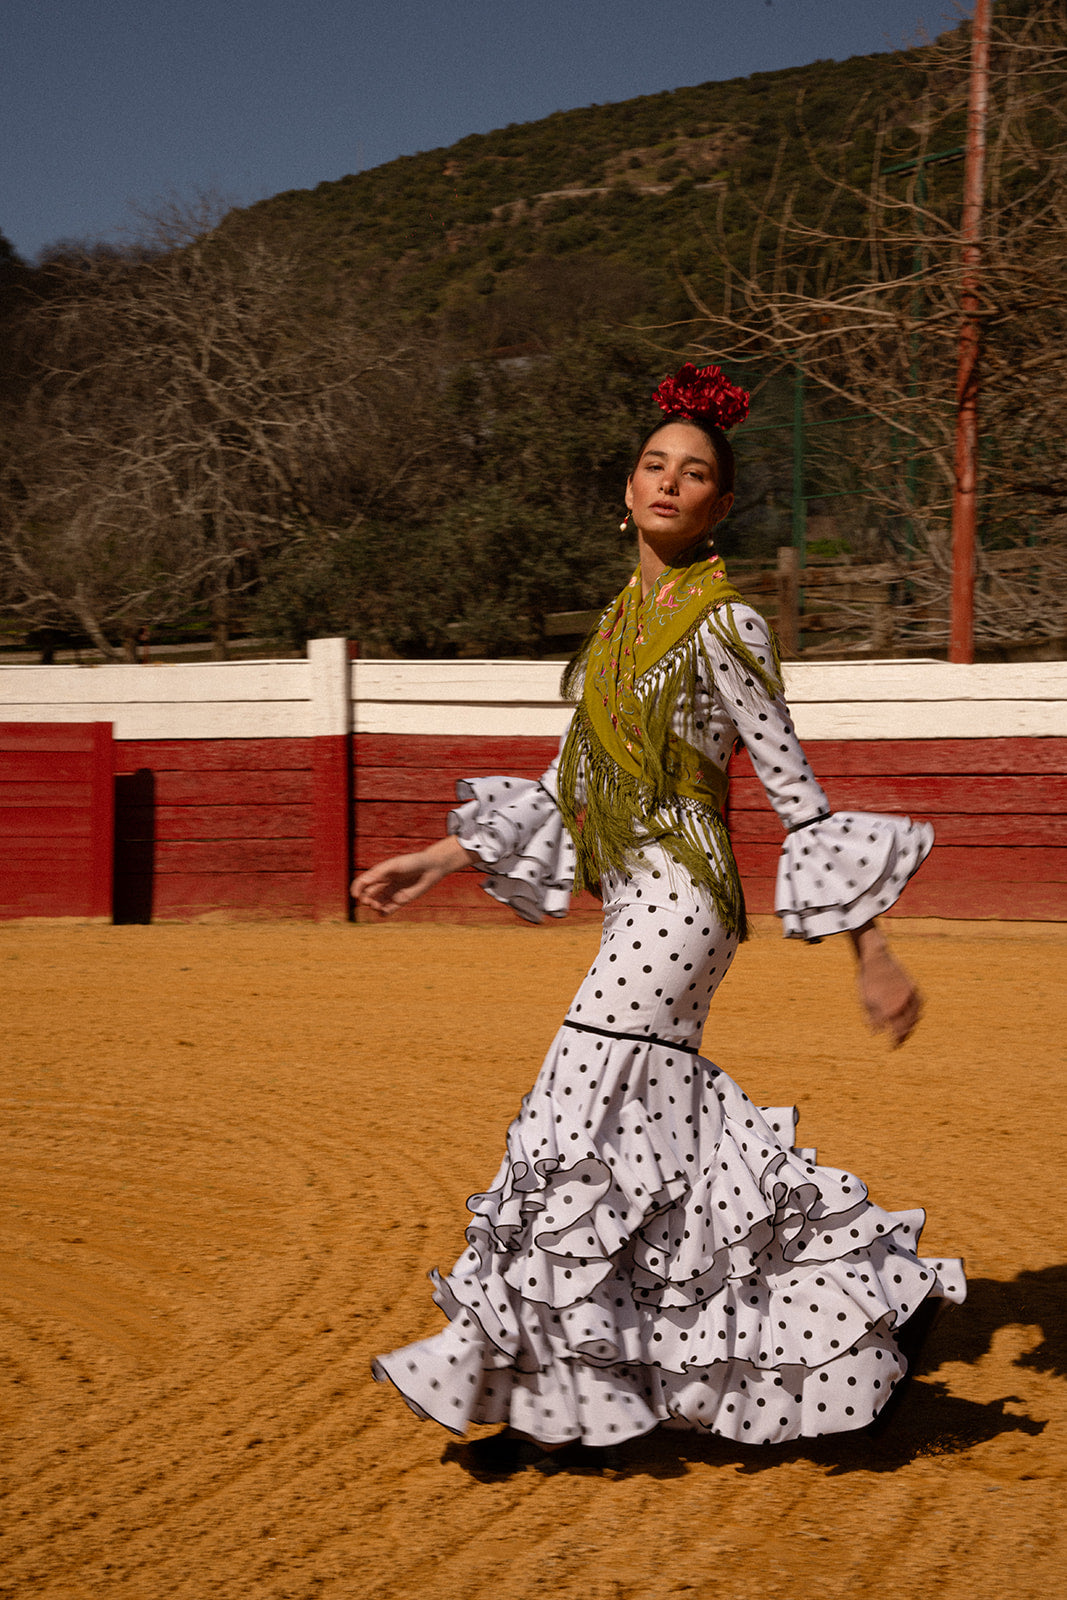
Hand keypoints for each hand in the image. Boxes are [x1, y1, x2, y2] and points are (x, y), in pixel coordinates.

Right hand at [351, 835, 472, 916]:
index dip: (357, 889)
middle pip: (368, 894)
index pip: (363, 882)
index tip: (356, 895)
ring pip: (377, 903)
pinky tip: (383, 913)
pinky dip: (383, 913)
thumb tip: (365, 881)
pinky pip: (388, 910)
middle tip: (369, 902)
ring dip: (373, 907)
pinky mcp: (401, 901)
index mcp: (380, 873)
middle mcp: (384, 883)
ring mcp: (392, 893)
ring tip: (376, 907)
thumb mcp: (395, 865)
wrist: (431, 868)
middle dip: (365, 899)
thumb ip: (380, 873)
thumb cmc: (412, 862)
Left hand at [850, 922, 922, 1046]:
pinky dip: (916, 1013)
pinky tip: (912, 1017)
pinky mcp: (913, 987)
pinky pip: (919, 1004)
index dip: (895, 1042)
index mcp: (889, 1008)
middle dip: (902, 1037)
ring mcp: (909, 994)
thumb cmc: (867, 980)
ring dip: (911, 1026)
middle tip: (898, 1043)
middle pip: (907, 1026)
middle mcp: (901, 1003)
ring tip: (905, 1033)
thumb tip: (876, 1033)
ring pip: (915, 1016)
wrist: (876, 959)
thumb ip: (872, 1018)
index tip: (891, 1047)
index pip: (896, 1031)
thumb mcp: (865, 1000)